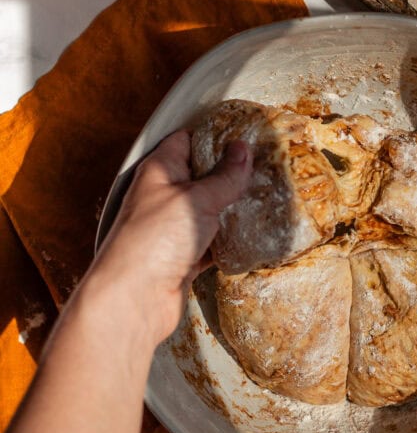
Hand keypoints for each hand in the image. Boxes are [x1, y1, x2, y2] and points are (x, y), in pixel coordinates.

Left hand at [94, 129, 251, 343]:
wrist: (133, 299)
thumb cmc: (154, 240)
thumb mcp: (196, 199)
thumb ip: (223, 176)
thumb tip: (242, 150)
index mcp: (160, 171)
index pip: (187, 140)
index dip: (214, 135)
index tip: (246, 133)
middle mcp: (164, 196)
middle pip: (202, 176)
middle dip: (231, 173)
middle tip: (265, 166)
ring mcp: (173, 228)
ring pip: (209, 210)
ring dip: (232, 208)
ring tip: (266, 197)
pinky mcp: (184, 257)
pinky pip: (213, 242)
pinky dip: (229, 240)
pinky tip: (251, 235)